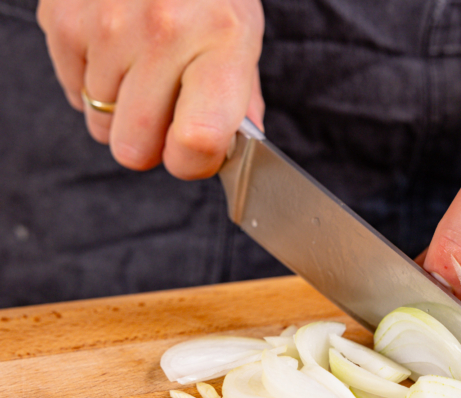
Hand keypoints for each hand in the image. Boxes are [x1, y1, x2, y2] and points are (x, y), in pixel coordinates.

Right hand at [37, 0, 264, 178]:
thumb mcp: (243, 39)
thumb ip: (238, 102)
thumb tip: (219, 156)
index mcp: (221, 44)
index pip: (196, 143)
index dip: (192, 163)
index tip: (193, 152)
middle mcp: (162, 34)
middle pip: (134, 150)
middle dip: (150, 145)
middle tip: (165, 113)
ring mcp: (106, 26)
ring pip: (99, 125)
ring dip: (121, 111)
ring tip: (143, 68)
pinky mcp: (64, 18)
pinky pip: (72, 92)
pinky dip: (94, 83)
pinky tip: (117, 50)